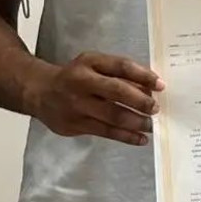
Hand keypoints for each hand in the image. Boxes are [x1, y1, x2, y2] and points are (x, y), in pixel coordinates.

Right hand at [24, 52, 164, 145]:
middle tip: (155, 109)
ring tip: (150, 125)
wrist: (40, 91)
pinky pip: (106, 132)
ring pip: (112, 116)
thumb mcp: (94, 65)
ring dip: (136, 122)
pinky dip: (126, 136)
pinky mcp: (75, 125)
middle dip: (140, 101)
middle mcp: (82, 82)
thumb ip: (119, 73)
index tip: (160, 85)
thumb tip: (150, 87)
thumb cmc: (76, 76)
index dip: (143, 75)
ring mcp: (77, 105)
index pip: (121, 66)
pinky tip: (140, 138)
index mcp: (90, 63)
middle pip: (117, 92)